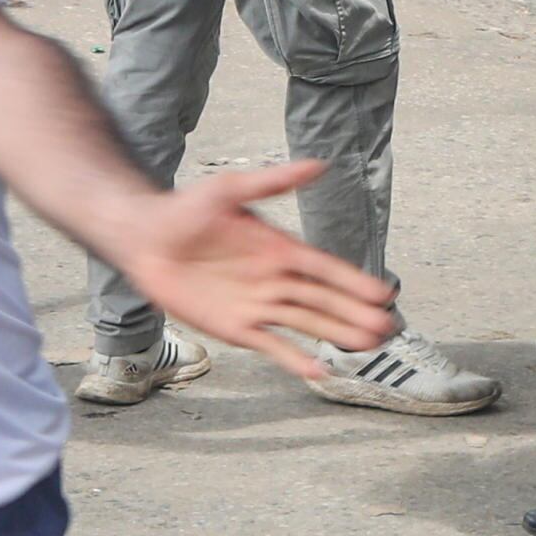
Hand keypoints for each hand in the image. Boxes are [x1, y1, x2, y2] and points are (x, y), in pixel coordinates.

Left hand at [107, 159, 397, 375]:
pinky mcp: (235, 327)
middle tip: (389, 328)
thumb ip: (274, 182)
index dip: (355, 282)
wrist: (146, 238)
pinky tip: (319, 371)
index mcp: (281, 248)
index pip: (326, 269)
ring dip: (337, 335)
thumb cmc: (187, 209)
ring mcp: (258, 305)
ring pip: (306, 324)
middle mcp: (276, 279)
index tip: (385, 294)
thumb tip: (319, 164)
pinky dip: (294, 358)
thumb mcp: (230, 189)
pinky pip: (271, 345)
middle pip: (324, 301)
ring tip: (370, 346)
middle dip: (356, 314)